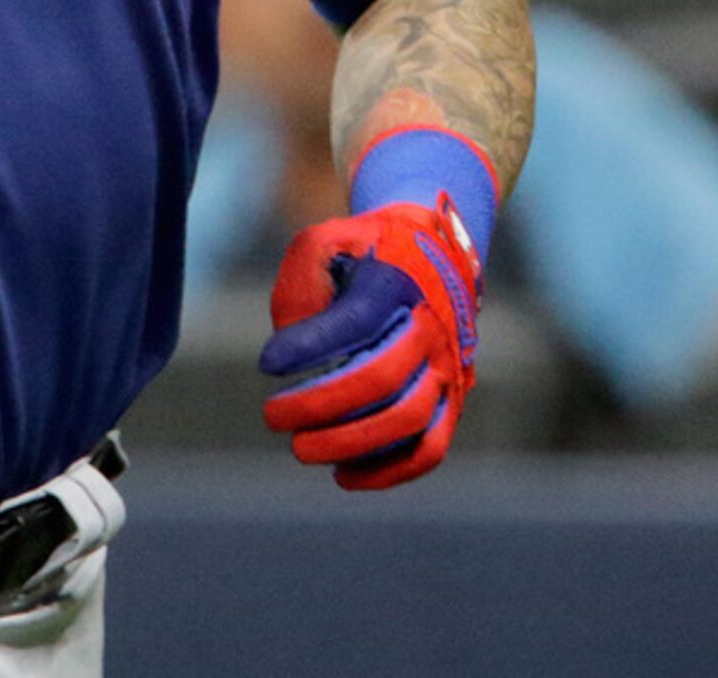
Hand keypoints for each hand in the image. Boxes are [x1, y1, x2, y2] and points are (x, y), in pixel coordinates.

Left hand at [259, 199, 481, 490]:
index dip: (310, 345)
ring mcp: (444, 368)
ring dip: (350, 443)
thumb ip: (301, 282)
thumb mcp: (324, 242)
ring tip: (301, 449)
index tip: (266, 363)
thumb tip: (289, 339)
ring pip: (407, 421)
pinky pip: (430, 448)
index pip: (355, 321)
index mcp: (395, 285)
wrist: (435, 253)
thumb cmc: (363, 251)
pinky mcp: (451, 400)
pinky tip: (344, 475)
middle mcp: (428, 329)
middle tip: (272, 416)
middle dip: (321, 405)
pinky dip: (390, 471)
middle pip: (380, 379)